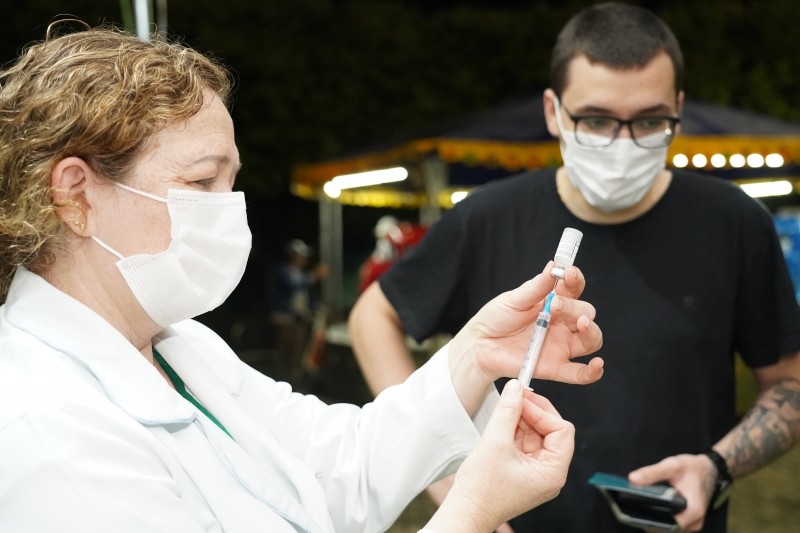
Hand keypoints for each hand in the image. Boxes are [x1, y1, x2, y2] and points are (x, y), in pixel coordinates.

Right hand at [424, 379, 572, 531]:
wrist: (466, 511)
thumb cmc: (482, 490)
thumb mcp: (495, 442)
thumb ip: (508, 411)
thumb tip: (516, 388)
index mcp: (553, 473)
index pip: (561, 431)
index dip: (543, 411)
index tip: (523, 398)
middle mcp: (549, 474)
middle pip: (551, 431)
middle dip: (533, 413)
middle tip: (515, 397)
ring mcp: (536, 472)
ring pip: (536, 434)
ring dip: (522, 419)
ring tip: (505, 409)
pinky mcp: (523, 470)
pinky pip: (525, 442)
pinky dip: (514, 429)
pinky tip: (502, 422)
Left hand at [448, 262, 603, 410]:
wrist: (479, 344)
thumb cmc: (496, 318)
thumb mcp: (514, 299)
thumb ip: (536, 287)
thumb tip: (553, 266)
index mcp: (554, 302)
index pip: (575, 289)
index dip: (576, 280)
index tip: (569, 273)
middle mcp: (563, 323)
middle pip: (585, 314)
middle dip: (575, 307)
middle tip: (555, 304)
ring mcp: (561, 345)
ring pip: (590, 340)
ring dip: (592, 331)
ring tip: (581, 323)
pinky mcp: (555, 367)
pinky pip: (580, 373)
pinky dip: (593, 371)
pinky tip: (597, 364)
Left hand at [628, 454, 716, 532]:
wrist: (707, 470)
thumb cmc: (691, 468)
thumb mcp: (672, 465)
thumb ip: (653, 473)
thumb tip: (632, 479)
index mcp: (693, 511)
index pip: (670, 525)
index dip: (652, 522)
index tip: (635, 516)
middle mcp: (694, 522)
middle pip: (669, 529)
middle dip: (650, 522)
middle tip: (631, 512)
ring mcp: (691, 524)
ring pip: (670, 529)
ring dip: (654, 522)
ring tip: (636, 512)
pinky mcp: (687, 522)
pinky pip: (671, 525)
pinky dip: (659, 520)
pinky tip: (646, 512)